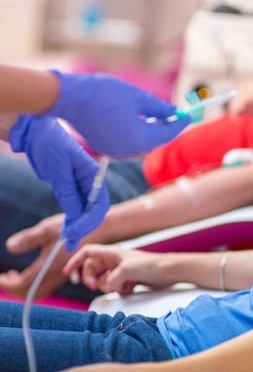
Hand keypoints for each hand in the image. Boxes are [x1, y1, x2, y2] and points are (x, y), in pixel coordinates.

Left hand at [0, 215, 69, 298]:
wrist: (97, 229)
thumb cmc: (73, 227)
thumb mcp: (47, 229)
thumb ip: (27, 239)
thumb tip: (10, 247)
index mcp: (49, 266)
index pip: (23, 284)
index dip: (7, 283)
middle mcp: (55, 275)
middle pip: (29, 293)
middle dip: (13, 289)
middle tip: (3, 278)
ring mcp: (60, 275)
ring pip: (37, 292)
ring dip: (21, 288)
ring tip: (11, 276)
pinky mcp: (63, 273)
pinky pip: (43, 286)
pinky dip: (31, 285)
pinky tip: (24, 272)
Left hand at [8, 116, 108, 250]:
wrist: (34, 129)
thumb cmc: (47, 144)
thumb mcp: (58, 170)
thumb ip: (69, 194)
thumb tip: (76, 217)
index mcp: (93, 175)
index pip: (98, 204)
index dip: (88, 222)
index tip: (73, 234)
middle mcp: (91, 182)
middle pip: (94, 210)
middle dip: (83, 227)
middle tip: (68, 242)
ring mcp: (81, 184)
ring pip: (85, 211)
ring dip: (77, 225)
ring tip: (66, 239)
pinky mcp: (70, 186)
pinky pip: (75, 206)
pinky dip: (71, 218)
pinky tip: (65, 228)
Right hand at [43, 71, 188, 157]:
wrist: (67, 97)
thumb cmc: (103, 94)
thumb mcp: (138, 97)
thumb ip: (159, 107)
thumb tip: (174, 111)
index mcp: (139, 140)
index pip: (167, 134)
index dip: (179, 123)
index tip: (188, 114)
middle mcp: (128, 150)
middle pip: (155, 141)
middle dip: (166, 127)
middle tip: (175, 114)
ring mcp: (114, 150)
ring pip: (141, 142)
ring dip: (151, 129)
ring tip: (158, 114)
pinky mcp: (104, 146)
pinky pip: (127, 141)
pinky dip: (136, 131)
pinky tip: (138, 118)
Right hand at [63, 245, 172, 294]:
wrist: (170, 272)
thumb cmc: (152, 265)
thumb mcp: (127, 270)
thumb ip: (110, 279)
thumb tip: (104, 287)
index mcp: (112, 252)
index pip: (87, 253)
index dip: (75, 261)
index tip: (68, 274)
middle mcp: (114, 261)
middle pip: (91, 270)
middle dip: (90, 279)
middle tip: (93, 286)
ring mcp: (120, 272)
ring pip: (103, 282)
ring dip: (109, 286)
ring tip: (124, 284)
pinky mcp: (127, 281)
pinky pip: (114, 288)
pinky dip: (119, 290)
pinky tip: (132, 287)